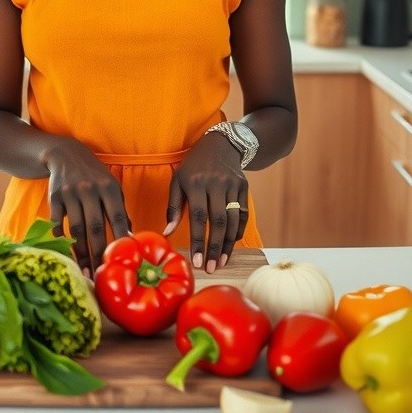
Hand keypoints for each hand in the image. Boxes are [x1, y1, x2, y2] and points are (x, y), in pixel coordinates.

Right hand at [46, 136, 130, 275]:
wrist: (66, 154)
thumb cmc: (95, 176)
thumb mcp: (111, 187)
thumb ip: (119, 210)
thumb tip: (130, 237)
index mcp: (109, 188)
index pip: (117, 218)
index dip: (120, 239)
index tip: (122, 259)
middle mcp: (90, 189)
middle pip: (95, 227)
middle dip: (98, 252)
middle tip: (100, 274)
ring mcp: (71, 193)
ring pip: (76, 228)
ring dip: (80, 252)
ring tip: (84, 270)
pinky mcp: (55, 196)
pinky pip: (57, 221)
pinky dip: (60, 235)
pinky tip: (63, 248)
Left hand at [164, 133, 248, 273]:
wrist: (220, 144)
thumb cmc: (193, 167)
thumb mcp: (178, 181)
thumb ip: (173, 207)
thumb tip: (167, 233)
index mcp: (196, 183)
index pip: (198, 217)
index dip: (198, 241)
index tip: (196, 261)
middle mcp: (216, 184)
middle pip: (218, 222)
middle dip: (214, 248)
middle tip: (210, 268)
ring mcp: (232, 185)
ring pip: (232, 220)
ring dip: (228, 244)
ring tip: (221, 262)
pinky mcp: (244, 187)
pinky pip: (242, 214)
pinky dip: (238, 231)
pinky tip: (231, 245)